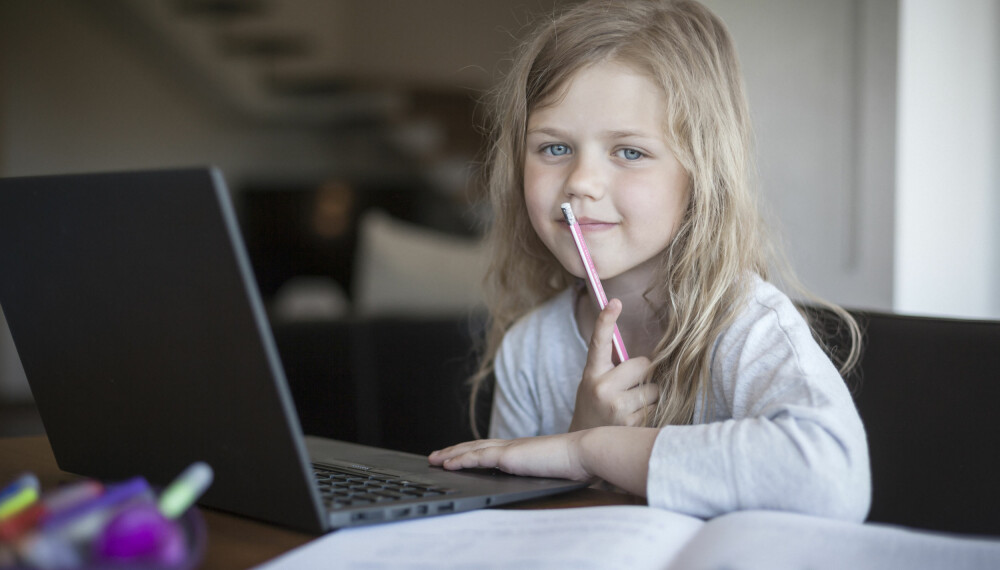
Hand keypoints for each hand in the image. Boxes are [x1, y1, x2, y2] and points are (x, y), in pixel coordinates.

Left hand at [428, 432, 591, 480]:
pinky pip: (476, 457)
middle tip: (435, 456)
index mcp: (522, 450)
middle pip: (475, 446)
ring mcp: (509, 449)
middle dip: (453, 451)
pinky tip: (447, 465)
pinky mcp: (507, 456)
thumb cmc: (577, 464)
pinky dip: (459, 460)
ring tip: (433, 460)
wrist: (584, 453)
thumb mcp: (553, 470)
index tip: (458, 456)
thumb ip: (542, 474)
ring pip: (471, 450)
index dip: (472, 451)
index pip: (490, 448)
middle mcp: (512, 446)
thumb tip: (541, 481)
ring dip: (450, 455)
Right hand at [568, 299, 656, 431]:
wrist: (585, 439)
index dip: (606, 320)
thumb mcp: (594, 379)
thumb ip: (614, 364)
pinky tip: (636, 416)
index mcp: (592, 372)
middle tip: (632, 383)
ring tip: (633, 403)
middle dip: (644, 372)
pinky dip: (653, 410)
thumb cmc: (595, 402)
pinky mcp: (631, 424)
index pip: (599, 342)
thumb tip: (651, 351)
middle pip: (643, 365)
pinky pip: (657, 407)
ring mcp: (617, 407)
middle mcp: (602, 388)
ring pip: (655, 388)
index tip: (614, 302)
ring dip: (651, 394)